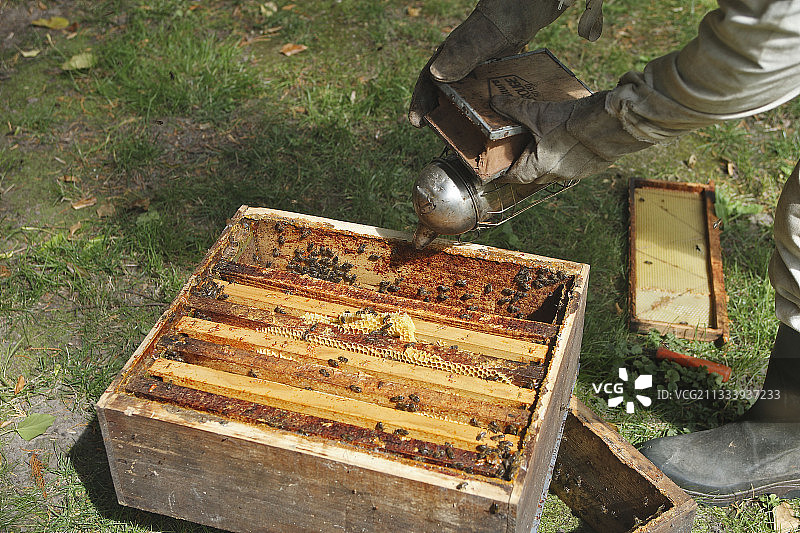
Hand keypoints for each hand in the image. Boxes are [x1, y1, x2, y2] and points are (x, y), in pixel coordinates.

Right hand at [409, 0, 572, 127]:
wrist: (521, 13)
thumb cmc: (496, 23)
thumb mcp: (478, 41)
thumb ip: (460, 56)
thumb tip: (436, 75)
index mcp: (447, 59)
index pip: (427, 83)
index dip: (420, 103)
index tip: (416, 122)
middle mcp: (457, 68)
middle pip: (443, 94)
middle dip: (440, 115)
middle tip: (441, 136)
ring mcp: (473, 74)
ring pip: (462, 98)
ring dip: (461, 116)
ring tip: (463, 136)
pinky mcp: (489, 77)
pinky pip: (482, 97)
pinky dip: (482, 111)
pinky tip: (490, 124)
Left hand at [489, 91, 652, 183]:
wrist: (612, 124)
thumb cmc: (573, 122)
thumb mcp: (538, 113)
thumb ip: (515, 108)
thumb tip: (495, 101)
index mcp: (538, 167)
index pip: (514, 177)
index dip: (504, 172)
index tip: (498, 169)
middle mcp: (556, 175)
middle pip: (533, 176)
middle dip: (524, 167)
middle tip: (519, 154)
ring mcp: (575, 173)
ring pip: (554, 173)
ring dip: (547, 163)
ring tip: (544, 148)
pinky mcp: (592, 168)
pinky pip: (574, 168)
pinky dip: (567, 159)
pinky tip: (569, 145)